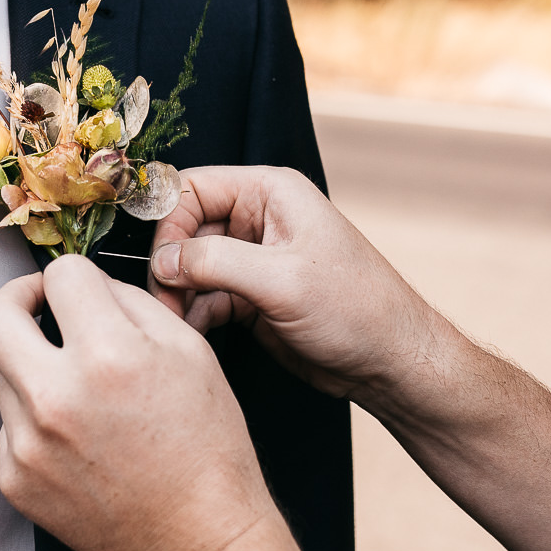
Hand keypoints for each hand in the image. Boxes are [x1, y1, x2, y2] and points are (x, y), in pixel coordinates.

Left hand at [0, 255, 277, 550]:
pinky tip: (79, 439)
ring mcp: (28, 444)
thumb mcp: (191, 352)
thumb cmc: (206, 449)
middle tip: (40, 307)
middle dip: (17, 297)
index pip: (59, 275)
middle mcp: (57, 398)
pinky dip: (36, 419)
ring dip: (35, 367)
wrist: (198, 542)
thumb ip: (131, 302)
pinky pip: (9, 424)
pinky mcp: (14, 479)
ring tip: (84, 396)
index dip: (75, 276)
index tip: (80, 291)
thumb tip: (88, 284)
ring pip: (4, 372)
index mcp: (109, 357)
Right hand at [147, 166, 442, 403]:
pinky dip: (193, 313)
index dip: (169, 223)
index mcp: (271, 193)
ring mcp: (254, 259)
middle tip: (163, 301)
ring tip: (176, 321)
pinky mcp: (252, 295)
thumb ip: (216, 263)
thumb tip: (163, 261)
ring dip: (177, 293)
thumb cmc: (356, 309)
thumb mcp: (282, 281)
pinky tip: (192, 331)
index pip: (193, 188)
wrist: (390, 362)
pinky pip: (205, 295)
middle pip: (185, 228)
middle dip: (169, 264)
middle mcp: (259, 219)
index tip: (160, 264)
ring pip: (191, 266)